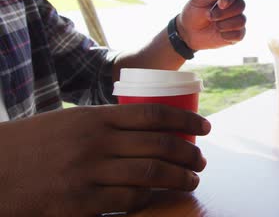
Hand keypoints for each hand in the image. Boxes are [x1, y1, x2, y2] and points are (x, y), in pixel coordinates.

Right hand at [0, 104, 210, 215]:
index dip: (185, 121)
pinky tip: (158, 197)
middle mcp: (97, 142)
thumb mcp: (71, 121)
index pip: (153, 114)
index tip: (205, 128)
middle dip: (189, 153)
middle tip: (202, 161)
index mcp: (96, 118)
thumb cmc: (34, 144)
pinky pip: (128, 200)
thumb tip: (148, 129)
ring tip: (191, 180)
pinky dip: (149, 199)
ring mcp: (89, 173)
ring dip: (179, 178)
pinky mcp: (81, 203)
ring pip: (151, 174)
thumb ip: (107, 125)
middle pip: (160, 145)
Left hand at [178, 0, 246, 50]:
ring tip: (214, 25)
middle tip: (209, 16)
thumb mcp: (198, 1)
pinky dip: (227, 34)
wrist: (189, 33)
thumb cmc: (193, 13)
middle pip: (241, 5)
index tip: (221, 3)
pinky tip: (219, 33)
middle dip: (223, 13)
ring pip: (241, 20)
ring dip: (224, 24)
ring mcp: (237, 20)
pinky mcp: (237, 34)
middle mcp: (235, 5)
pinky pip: (239, 34)